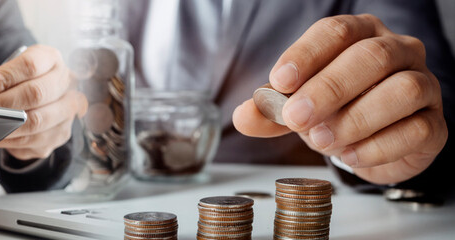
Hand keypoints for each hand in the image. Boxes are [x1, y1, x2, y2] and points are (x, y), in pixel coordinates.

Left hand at [0, 45, 87, 159]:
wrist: (30, 103)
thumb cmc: (9, 85)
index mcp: (50, 59)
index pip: (30, 65)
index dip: (4, 77)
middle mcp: (65, 83)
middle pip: (36, 93)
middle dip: (4, 104)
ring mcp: (66, 111)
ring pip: (37, 121)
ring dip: (7, 126)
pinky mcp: (60, 135)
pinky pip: (34, 142)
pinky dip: (11, 142)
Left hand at [233, 14, 447, 184]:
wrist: (372, 145)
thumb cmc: (335, 111)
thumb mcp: (296, 106)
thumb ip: (269, 110)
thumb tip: (243, 115)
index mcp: (361, 35)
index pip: (336, 31)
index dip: (307, 53)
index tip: (280, 81)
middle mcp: (399, 51)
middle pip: (371, 56)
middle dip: (329, 88)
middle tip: (296, 117)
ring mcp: (423, 86)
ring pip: (403, 90)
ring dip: (356, 118)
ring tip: (321, 140)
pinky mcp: (435, 126)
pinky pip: (417, 130)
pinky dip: (378, 146)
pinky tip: (350, 156)